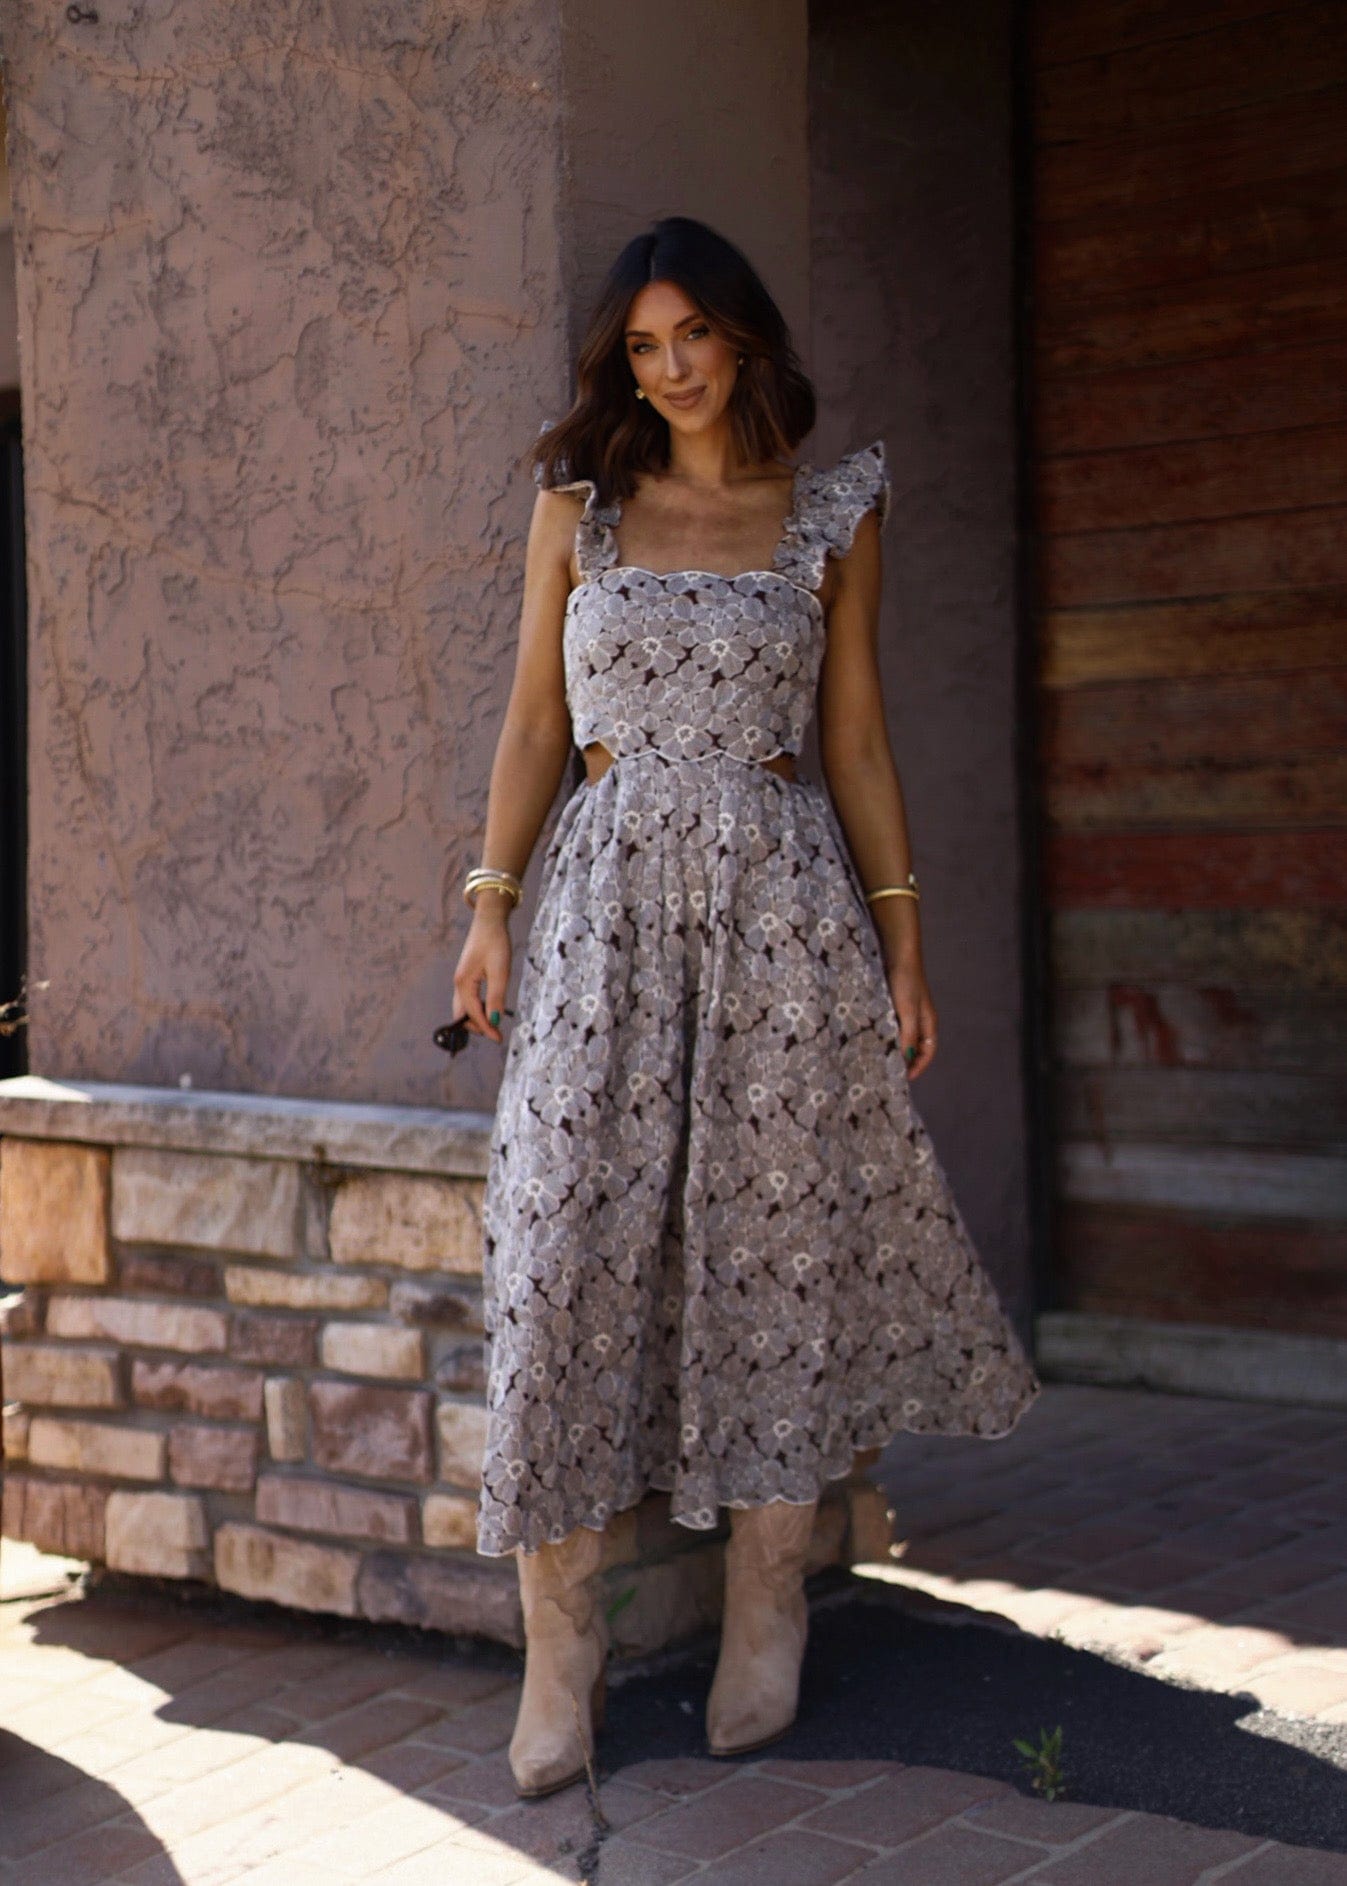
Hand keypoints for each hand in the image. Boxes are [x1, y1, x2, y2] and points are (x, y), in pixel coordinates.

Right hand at [451, 910, 512, 1046]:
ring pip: (464, 1007)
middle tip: (496, 1033)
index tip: (499, 1039)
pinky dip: (476, 1008)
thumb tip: (495, 1021)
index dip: (486, 1028)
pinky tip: (489, 1007)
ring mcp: (461, 979)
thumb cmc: (495, 943)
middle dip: (477, 1027)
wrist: (489, 920)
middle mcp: (459, 984)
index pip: (474, 1014)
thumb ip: (496, 998)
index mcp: (464, 984)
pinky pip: (468, 998)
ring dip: (476, 1018)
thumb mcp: (500, 971)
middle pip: (463, 1015)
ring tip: (494, 1023)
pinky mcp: (467, 975)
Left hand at [887, 960, 936, 1080]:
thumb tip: (905, 1058)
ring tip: (878, 1058)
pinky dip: (884, 1034)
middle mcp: (919, 1019)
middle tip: (889, 1072)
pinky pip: (891, 1025)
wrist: (897, 953)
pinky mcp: (894, 1004)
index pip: (928, 1051)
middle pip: (915, 1046)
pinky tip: (872, 1038)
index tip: (905, 1078)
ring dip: (893, 1047)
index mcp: (928, 1022)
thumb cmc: (906, 982)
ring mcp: (906, 1011)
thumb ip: (908, 1034)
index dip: (919, 1066)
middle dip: (905, 1060)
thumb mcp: (907, 1011)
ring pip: (901, 1036)